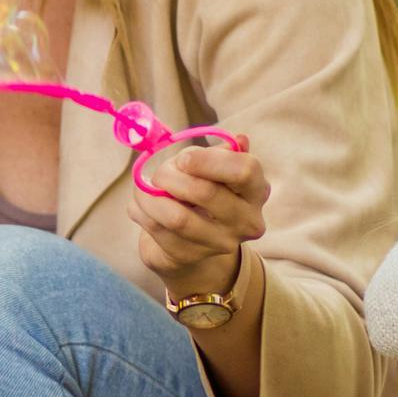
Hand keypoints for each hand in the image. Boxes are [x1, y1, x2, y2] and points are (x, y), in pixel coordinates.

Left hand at [131, 140, 267, 310]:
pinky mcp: (190, 257)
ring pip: (176, 217)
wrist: (191, 241)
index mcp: (256, 190)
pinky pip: (157, 230)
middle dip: (171, 176)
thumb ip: (220, 154)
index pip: (244, 170)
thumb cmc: (204, 191)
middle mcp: (247, 221)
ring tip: (143, 188)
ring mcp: (220, 244)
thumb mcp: (214, 168)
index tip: (184, 158)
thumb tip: (239, 140)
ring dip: (149, 196)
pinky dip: (141, 211)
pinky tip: (141, 205)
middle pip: (205, 192)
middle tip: (159, 173)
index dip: (208, 160)